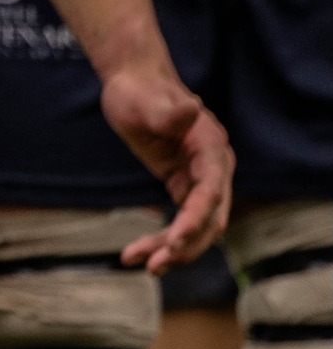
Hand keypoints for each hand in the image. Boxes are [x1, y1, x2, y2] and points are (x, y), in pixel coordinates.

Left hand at [100, 66, 233, 273]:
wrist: (134, 83)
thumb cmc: (140, 90)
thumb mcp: (148, 101)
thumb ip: (170, 112)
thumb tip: (192, 109)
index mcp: (212, 148)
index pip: (211, 193)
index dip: (196, 220)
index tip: (176, 240)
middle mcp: (214, 169)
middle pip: (208, 220)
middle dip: (184, 246)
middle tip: (152, 265)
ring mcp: (201, 180)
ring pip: (195, 227)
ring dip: (172, 249)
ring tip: (138, 263)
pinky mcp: (184, 187)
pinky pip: (181, 221)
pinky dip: (164, 239)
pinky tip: (138, 253)